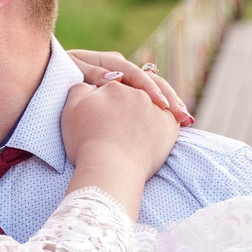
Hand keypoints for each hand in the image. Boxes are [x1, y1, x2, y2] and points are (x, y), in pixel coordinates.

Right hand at [60, 76, 179, 219]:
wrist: (109, 167)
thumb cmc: (86, 142)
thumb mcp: (71, 111)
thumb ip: (80, 91)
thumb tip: (90, 84)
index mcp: (112, 86)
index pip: (116, 84)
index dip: (115, 92)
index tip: (117, 99)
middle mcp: (135, 92)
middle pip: (139, 90)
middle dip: (142, 92)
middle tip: (147, 101)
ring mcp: (154, 107)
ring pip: (159, 101)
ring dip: (165, 101)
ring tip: (171, 110)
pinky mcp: (169, 124)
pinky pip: (174, 117)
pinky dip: (177, 117)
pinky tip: (181, 120)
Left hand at [66, 50, 192, 124]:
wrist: (50, 86)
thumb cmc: (56, 80)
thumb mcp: (72, 73)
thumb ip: (93, 75)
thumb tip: (116, 79)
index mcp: (108, 62)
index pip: (133, 74)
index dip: (148, 89)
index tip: (160, 105)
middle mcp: (120, 71)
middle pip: (150, 83)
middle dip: (167, 98)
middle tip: (182, 115)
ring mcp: (125, 85)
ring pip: (152, 94)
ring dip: (169, 105)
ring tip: (184, 120)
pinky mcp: (126, 98)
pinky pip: (146, 105)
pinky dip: (160, 114)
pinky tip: (175, 124)